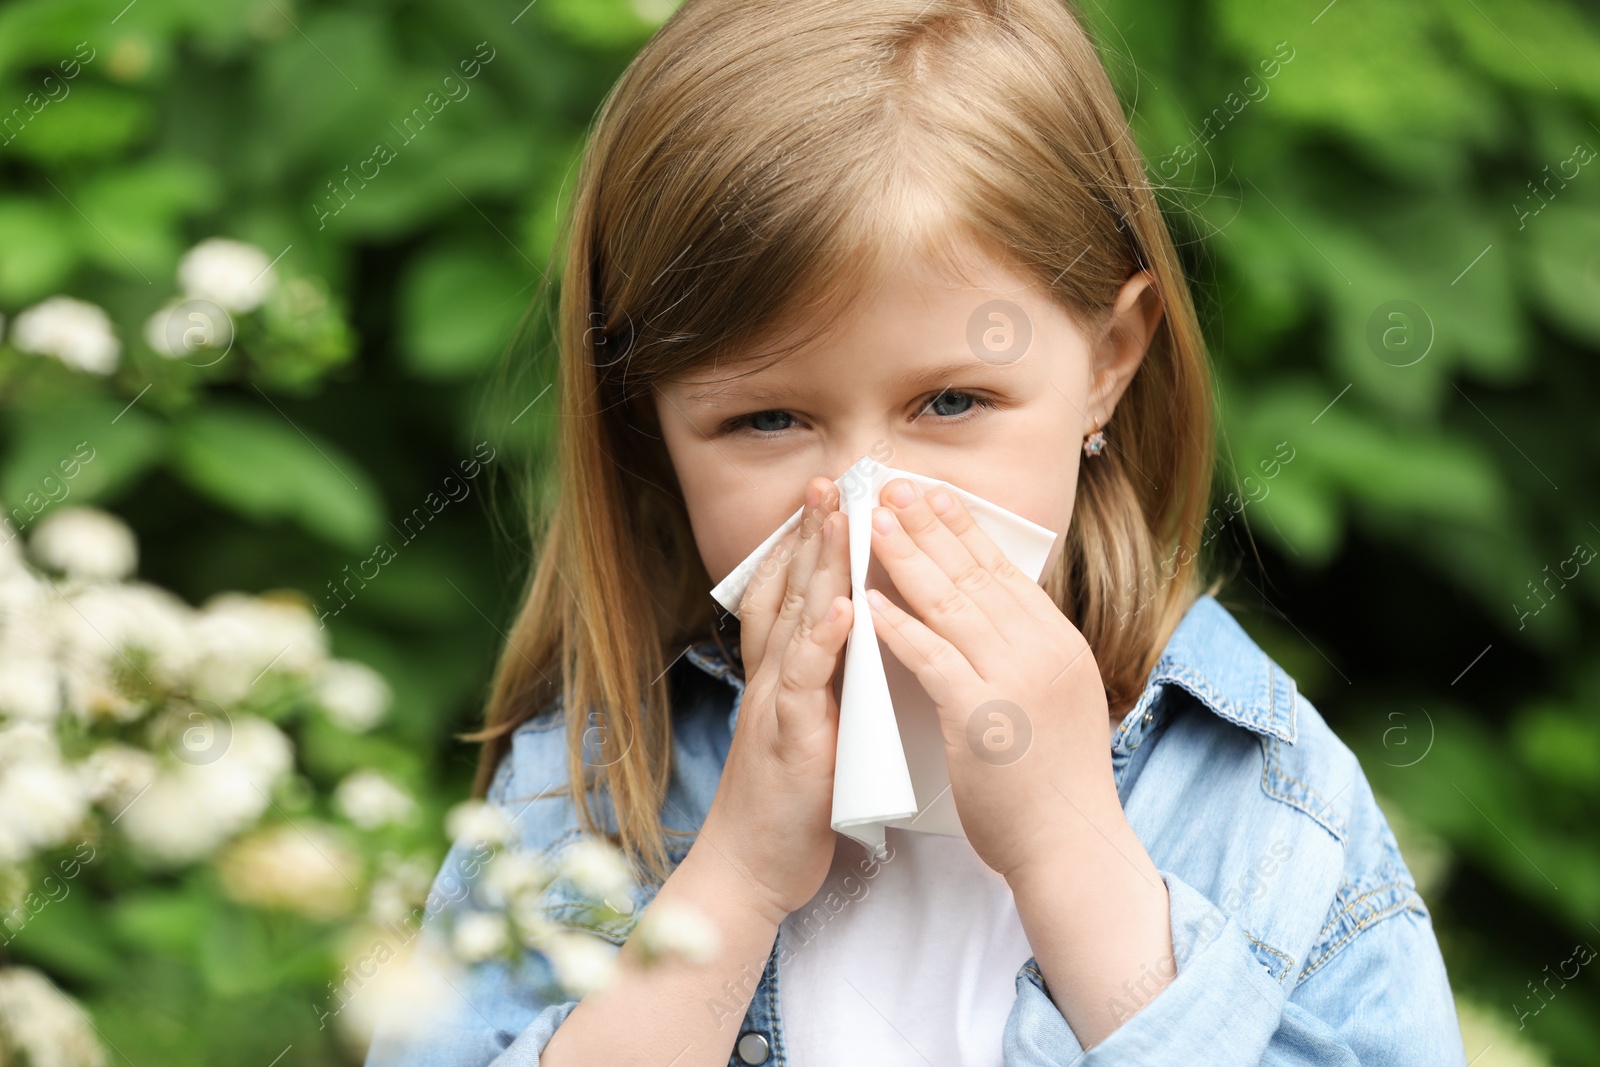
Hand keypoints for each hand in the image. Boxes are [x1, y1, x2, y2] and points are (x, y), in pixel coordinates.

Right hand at [698, 476, 852, 924]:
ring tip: (837, 516)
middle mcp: (772, 680)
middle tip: (830, 479)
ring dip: (814, 567)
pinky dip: (819, 643)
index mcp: (782, 676)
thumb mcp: (813, 730)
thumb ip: (830, 685)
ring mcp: (775, 707)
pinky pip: (801, 685)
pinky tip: (840, 609)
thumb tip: (864, 643)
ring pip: (792, 623)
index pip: (790, 594)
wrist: (751, 871)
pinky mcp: (786, 743)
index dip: (807, 544)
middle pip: (787, 591)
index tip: (833, 496)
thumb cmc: (790, 806)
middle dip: (809, 533)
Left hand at [861, 477, 1122, 883]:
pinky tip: (868, 604)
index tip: (931, 493)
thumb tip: (996, 615)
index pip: (1004, 570)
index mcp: (1057, 643)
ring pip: (953, 604)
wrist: (1069, 847)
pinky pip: (934, 660)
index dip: (963, 528)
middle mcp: (1041, 651)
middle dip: (928, 525)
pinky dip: (899, 627)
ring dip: (907, 559)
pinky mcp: (984, 718)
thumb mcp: (1053, 699)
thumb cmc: (1054, 784)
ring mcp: (1015, 681)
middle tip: (891, 486)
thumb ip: (1027, 655)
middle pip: (975, 574)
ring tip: (871, 523)